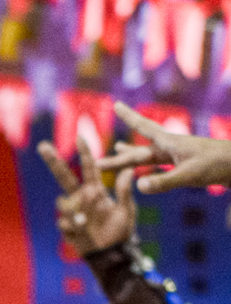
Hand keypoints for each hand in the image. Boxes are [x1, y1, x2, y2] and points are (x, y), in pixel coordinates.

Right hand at [39, 132, 136, 256]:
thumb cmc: (120, 230)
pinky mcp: (68, 228)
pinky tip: (81, 230)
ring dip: (75, 209)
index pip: (89, 167)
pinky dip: (73, 225)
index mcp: (96, 190)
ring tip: (85, 221)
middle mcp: (81, 198)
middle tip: (43, 146)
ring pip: (65, 203)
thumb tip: (129, 170)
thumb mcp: (127, 209)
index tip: (80, 136)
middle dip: (54, 161)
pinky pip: (65, 222)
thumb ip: (124, 191)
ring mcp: (73, 212)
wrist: (111, 253)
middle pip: (64, 176)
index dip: (85, 152)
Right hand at [100, 102, 230, 194]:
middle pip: (138, 152)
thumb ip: (163, 182)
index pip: (144, 128)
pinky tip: (144, 171)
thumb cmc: (218, 166)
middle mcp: (171, 147)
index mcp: (171, 143)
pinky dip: (147, 168)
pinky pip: (159, 166)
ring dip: (130, 158)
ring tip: (116, 151)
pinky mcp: (185, 165)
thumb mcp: (190, 175)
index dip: (129, 117)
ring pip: (147, 158)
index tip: (117, 104)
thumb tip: (137, 187)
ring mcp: (178, 156)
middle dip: (117, 157)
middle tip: (95, 163)